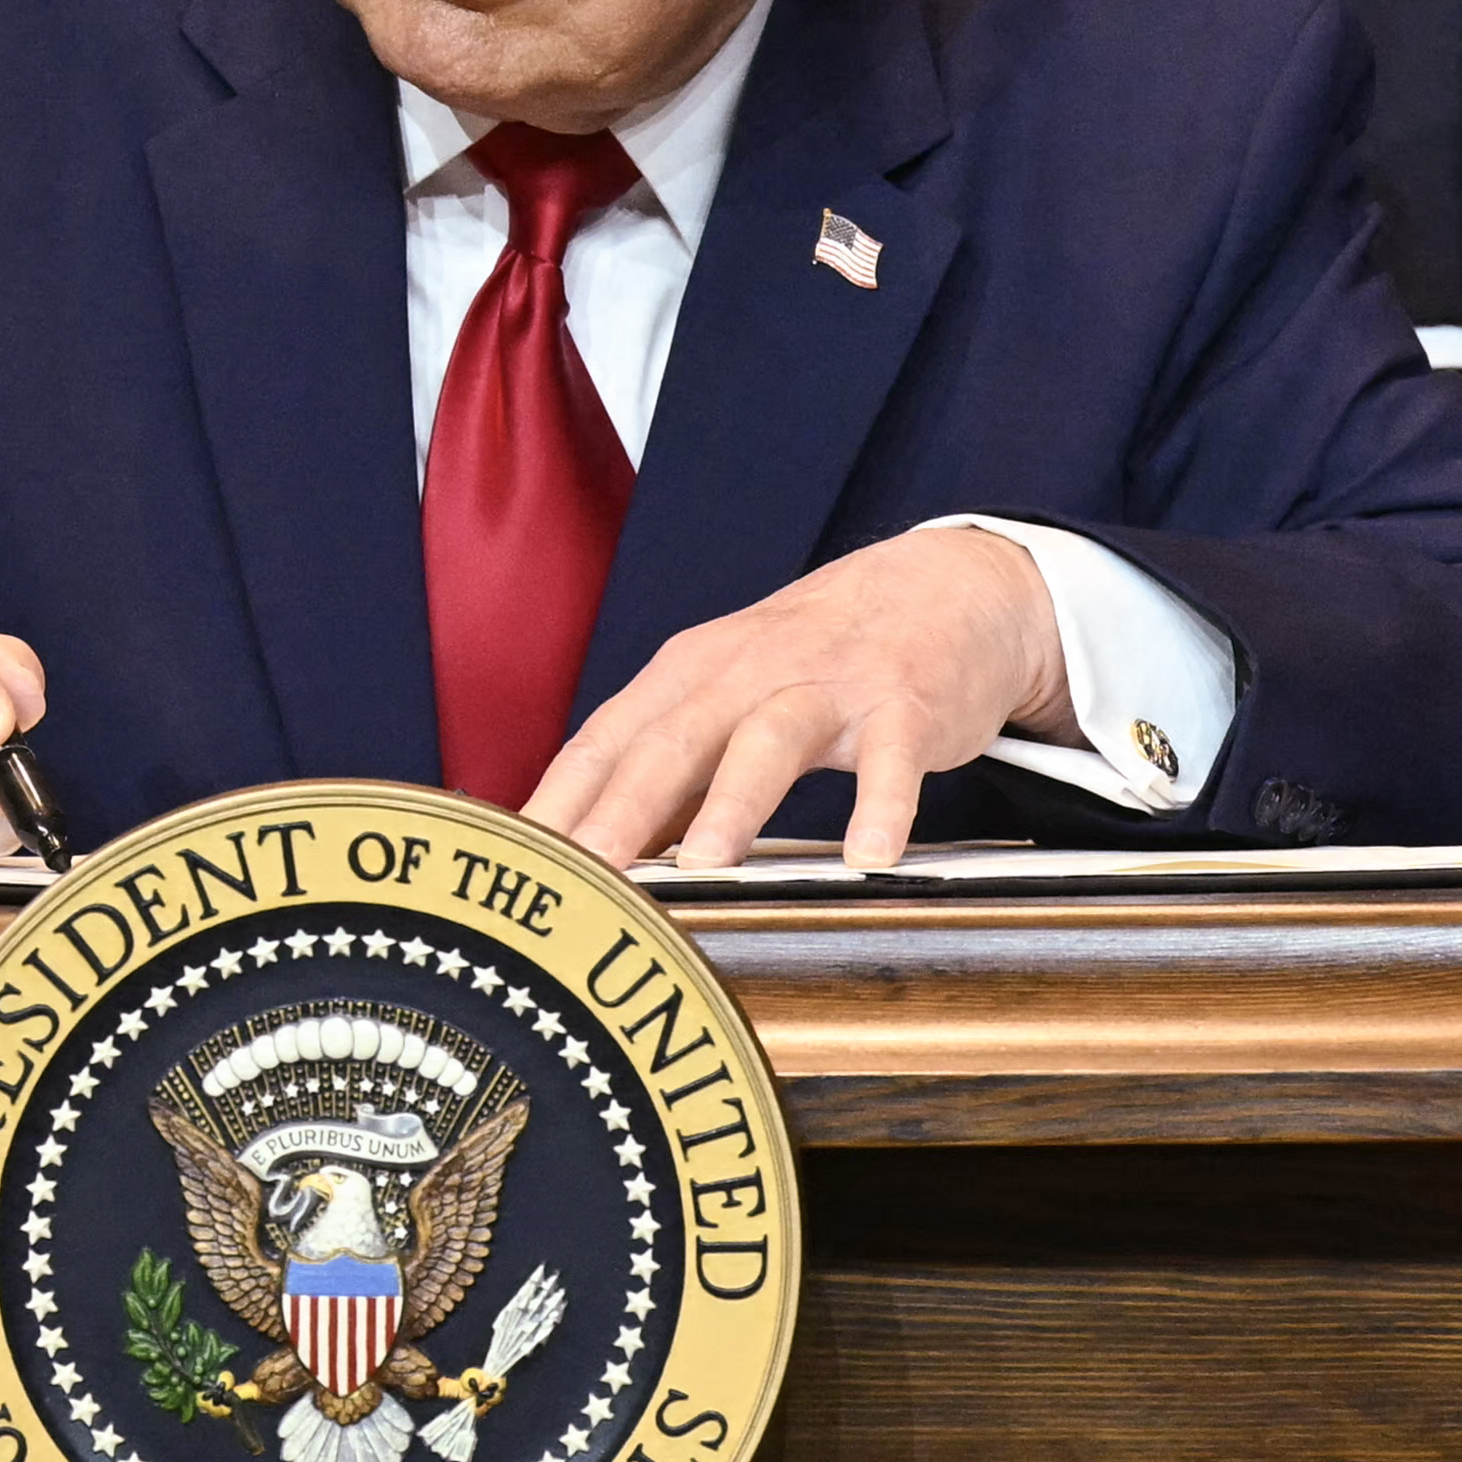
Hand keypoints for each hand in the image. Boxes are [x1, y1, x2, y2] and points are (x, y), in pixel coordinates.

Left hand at [524, 521, 1063, 872]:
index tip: (520, 866)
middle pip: (671, 742)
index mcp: (690, 674)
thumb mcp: (727, 691)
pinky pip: (892, 759)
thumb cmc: (813, 659)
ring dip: (735, 801)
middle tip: (587, 877)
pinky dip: (882, 804)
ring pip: (769, 741)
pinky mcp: (904, 704)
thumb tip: (588, 851)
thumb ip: (664, 765)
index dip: (559, 803)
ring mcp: (827, 686)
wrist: (941, 584)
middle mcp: (747, 672)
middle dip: (623, 810)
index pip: (606, 742)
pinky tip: (870, 854)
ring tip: (706, 866)